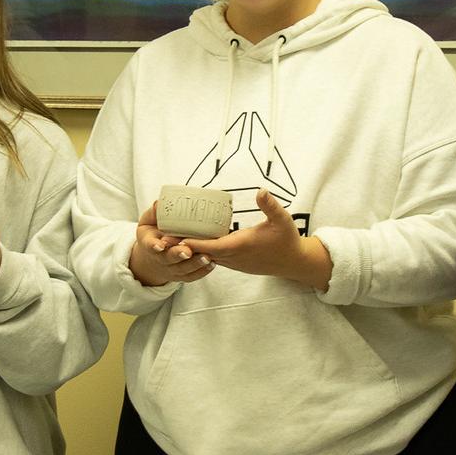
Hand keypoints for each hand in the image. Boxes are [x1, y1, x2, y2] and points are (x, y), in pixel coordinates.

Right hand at [129, 202, 213, 286]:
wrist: (154, 258)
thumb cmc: (154, 235)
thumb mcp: (148, 222)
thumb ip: (154, 213)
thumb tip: (159, 203)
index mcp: (150, 244)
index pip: (150, 245)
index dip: (154, 246)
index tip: (160, 245)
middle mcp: (160, 259)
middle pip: (169, 259)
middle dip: (178, 255)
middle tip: (187, 251)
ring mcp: (172, 269)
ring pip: (183, 269)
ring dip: (195, 264)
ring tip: (206, 257)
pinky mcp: (182, 275)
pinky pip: (192, 276)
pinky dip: (202, 271)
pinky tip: (212, 264)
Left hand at [184, 189, 330, 289]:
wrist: (294, 263)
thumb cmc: (287, 240)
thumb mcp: (282, 220)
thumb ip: (270, 206)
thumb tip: (260, 191)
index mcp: (240, 245)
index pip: (210, 245)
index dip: (191, 242)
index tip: (173, 237)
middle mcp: (233, 257)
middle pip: (201, 252)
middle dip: (182, 246)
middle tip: (161, 237)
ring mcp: (233, 263)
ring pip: (206, 256)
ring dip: (190, 250)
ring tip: (171, 239)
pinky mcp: (235, 264)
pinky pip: (213, 258)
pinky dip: (201, 252)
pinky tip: (192, 243)